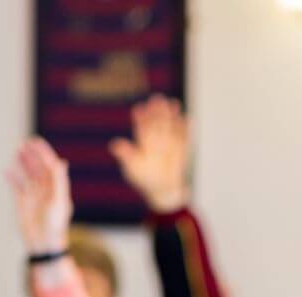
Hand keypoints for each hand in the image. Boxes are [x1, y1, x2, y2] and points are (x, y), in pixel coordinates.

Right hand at [6, 137, 72, 253]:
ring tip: (17, 150)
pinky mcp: (22, 202)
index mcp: (57, 190)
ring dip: (23, 162)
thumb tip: (61, 162)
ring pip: (28, 174)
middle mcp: (46, 191)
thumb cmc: (54, 225)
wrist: (43, 244)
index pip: (51, 167)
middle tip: (25, 143)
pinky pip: (16, 186)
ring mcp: (33, 196)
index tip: (36, 142)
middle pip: (39, 168)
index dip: (44, 153)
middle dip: (33, 155)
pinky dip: (12, 178)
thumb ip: (59, 182)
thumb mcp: (58, 202)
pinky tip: (7, 170)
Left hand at [109, 94, 189, 212]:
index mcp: (143, 143)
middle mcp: (156, 140)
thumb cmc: (145, 179)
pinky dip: (186, 130)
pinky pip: (184, 138)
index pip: (142, 128)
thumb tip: (114, 144)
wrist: (163, 191)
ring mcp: (169, 145)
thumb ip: (126, 156)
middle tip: (157, 99)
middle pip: (157, 124)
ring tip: (173, 104)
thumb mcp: (133, 169)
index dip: (141, 119)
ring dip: (172, 116)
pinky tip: (187, 119)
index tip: (139, 109)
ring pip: (170, 127)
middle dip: (157, 112)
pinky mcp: (181, 151)